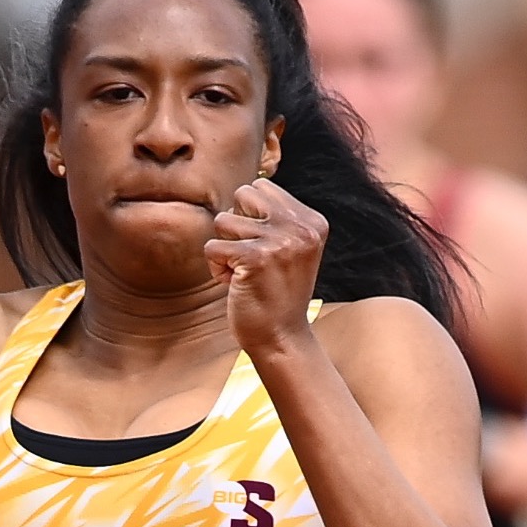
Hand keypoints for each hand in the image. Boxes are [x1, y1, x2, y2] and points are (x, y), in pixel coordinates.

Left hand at [205, 178, 328, 354]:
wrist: (282, 339)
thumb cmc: (277, 294)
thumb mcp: (290, 249)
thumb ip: (276, 217)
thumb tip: (244, 188)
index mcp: (313, 221)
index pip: (262, 187)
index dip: (251, 216)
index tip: (264, 249)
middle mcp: (301, 227)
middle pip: (243, 194)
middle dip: (236, 225)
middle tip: (251, 258)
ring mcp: (280, 241)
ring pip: (223, 220)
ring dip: (226, 249)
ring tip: (245, 274)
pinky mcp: (255, 258)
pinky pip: (212, 246)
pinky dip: (217, 269)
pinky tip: (236, 285)